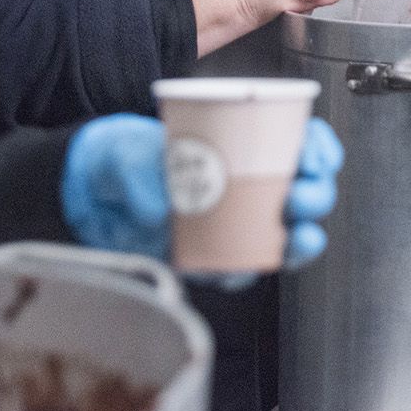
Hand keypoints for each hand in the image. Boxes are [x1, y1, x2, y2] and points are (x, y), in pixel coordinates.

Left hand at [61, 114, 344, 273]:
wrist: (90, 196)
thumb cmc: (122, 158)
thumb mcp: (127, 150)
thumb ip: (140, 172)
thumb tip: (159, 208)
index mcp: (248, 143)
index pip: (303, 140)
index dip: (320, 147)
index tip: (314, 157)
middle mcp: (254, 184)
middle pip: (308, 189)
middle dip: (316, 195)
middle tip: (297, 198)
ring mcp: (239, 223)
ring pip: (290, 235)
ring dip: (302, 239)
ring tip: (295, 238)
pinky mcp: (216, 258)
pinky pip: (243, 270)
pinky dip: (246, 271)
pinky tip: (239, 268)